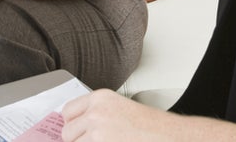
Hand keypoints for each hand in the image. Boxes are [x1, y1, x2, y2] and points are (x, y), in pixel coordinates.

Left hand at [61, 90, 180, 141]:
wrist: (168, 135)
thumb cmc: (151, 126)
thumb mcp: (120, 109)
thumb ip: (97, 114)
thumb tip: (77, 128)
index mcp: (100, 98)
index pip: (67, 112)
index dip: (71, 125)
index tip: (75, 132)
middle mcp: (95, 112)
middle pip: (67, 132)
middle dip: (78, 141)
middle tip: (94, 141)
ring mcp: (97, 132)